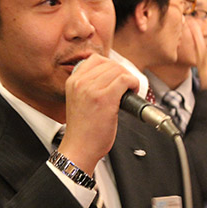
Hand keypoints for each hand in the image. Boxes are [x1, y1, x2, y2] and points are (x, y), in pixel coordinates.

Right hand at [58, 54, 137, 174]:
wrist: (79, 148)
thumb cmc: (82, 130)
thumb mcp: (78, 100)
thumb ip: (89, 86)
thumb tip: (111, 76)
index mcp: (73, 81)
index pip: (95, 59)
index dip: (111, 66)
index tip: (116, 76)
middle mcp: (80, 83)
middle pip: (109, 64)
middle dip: (122, 73)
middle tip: (126, 86)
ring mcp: (91, 89)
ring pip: (118, 70)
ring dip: (128, 79)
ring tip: (129, 91)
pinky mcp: (104, 98)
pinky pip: (124, 80)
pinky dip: (133, 84)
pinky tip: (132, 92)